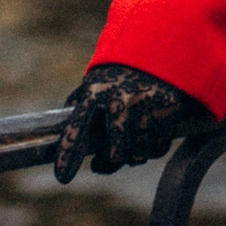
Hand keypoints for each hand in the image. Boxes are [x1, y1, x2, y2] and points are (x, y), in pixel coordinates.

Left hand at [51, 63, 206, 181]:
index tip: (62, 176)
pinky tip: (148, 138)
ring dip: (134, 157)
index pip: (77, 127)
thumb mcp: (92, 85)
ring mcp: (146, 103)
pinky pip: (159, 147)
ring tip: (130, 147)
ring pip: (139, 153)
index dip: (69, 153)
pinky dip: (153, 150)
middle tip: (106, 161)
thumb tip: (57, 136)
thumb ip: (77, 107)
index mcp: (94, 93)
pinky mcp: (168, 107)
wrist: (155, 48)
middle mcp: (120, 98)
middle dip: (110, 162)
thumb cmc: (115, 77)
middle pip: (116, 152)